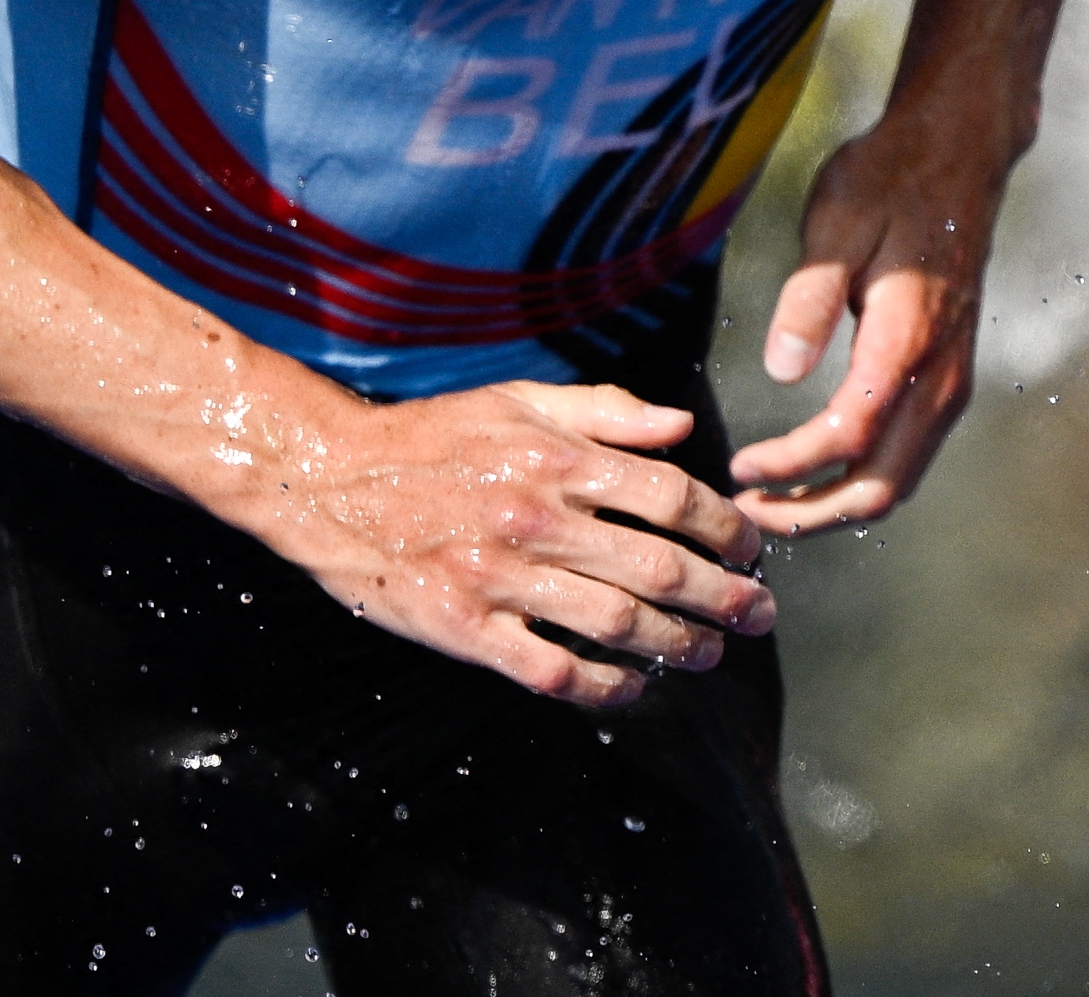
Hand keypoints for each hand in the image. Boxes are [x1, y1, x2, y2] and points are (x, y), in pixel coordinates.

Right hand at [258, 378, 772, 708]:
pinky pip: (550, 671)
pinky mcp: (464, 629)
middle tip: (760, 615)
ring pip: (615, 624)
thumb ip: (605, 410)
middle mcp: (536, 519)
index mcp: (556, 459)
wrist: (328, 480)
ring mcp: (499, 579)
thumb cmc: (432, 437)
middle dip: (723, 596)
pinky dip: (602, 686)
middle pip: (657, 568)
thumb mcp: (518, 400)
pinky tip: (633, 687)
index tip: (750, 548)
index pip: (669, 495)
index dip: (724, 526)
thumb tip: (681, 424)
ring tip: (711, 653)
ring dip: (677, 645)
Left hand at [727, 113, 1001, 534]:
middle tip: (749, 511)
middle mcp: (940, 372)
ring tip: (776, 502)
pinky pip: (911, 455)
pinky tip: (819, 472)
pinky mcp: (950, 376)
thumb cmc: (892, 180)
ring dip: (838, 504)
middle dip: (813, 512)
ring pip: (901, 479)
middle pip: (882, 483)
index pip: (849, 433)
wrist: (959, 155)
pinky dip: (864, 480)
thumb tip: (781, 369)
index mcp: (907, 336)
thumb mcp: (837, 221)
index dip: (792, 465)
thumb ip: (810, 298)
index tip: (741, 467)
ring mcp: (952, 379)